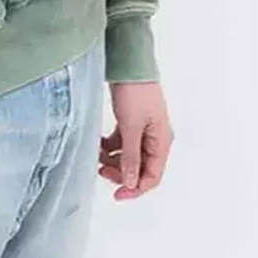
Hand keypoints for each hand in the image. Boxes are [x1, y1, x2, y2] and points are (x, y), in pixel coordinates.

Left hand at [99, 81, 172, 199]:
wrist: (128, 63)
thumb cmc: (135, 92)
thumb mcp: (131, 128)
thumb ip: (131, 157)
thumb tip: (131, 182)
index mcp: (161, 141)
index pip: (152, 176)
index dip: (135, 188)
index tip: (117, 194)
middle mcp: (154, 137)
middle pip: (140, 167)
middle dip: (121, 173)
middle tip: (101, 170)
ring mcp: (142, 129)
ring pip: (128, 155)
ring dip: (112, 159)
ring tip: (96, 154)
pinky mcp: (131, 120)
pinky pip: (121, 141)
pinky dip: (110, 145)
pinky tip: (98, 142)